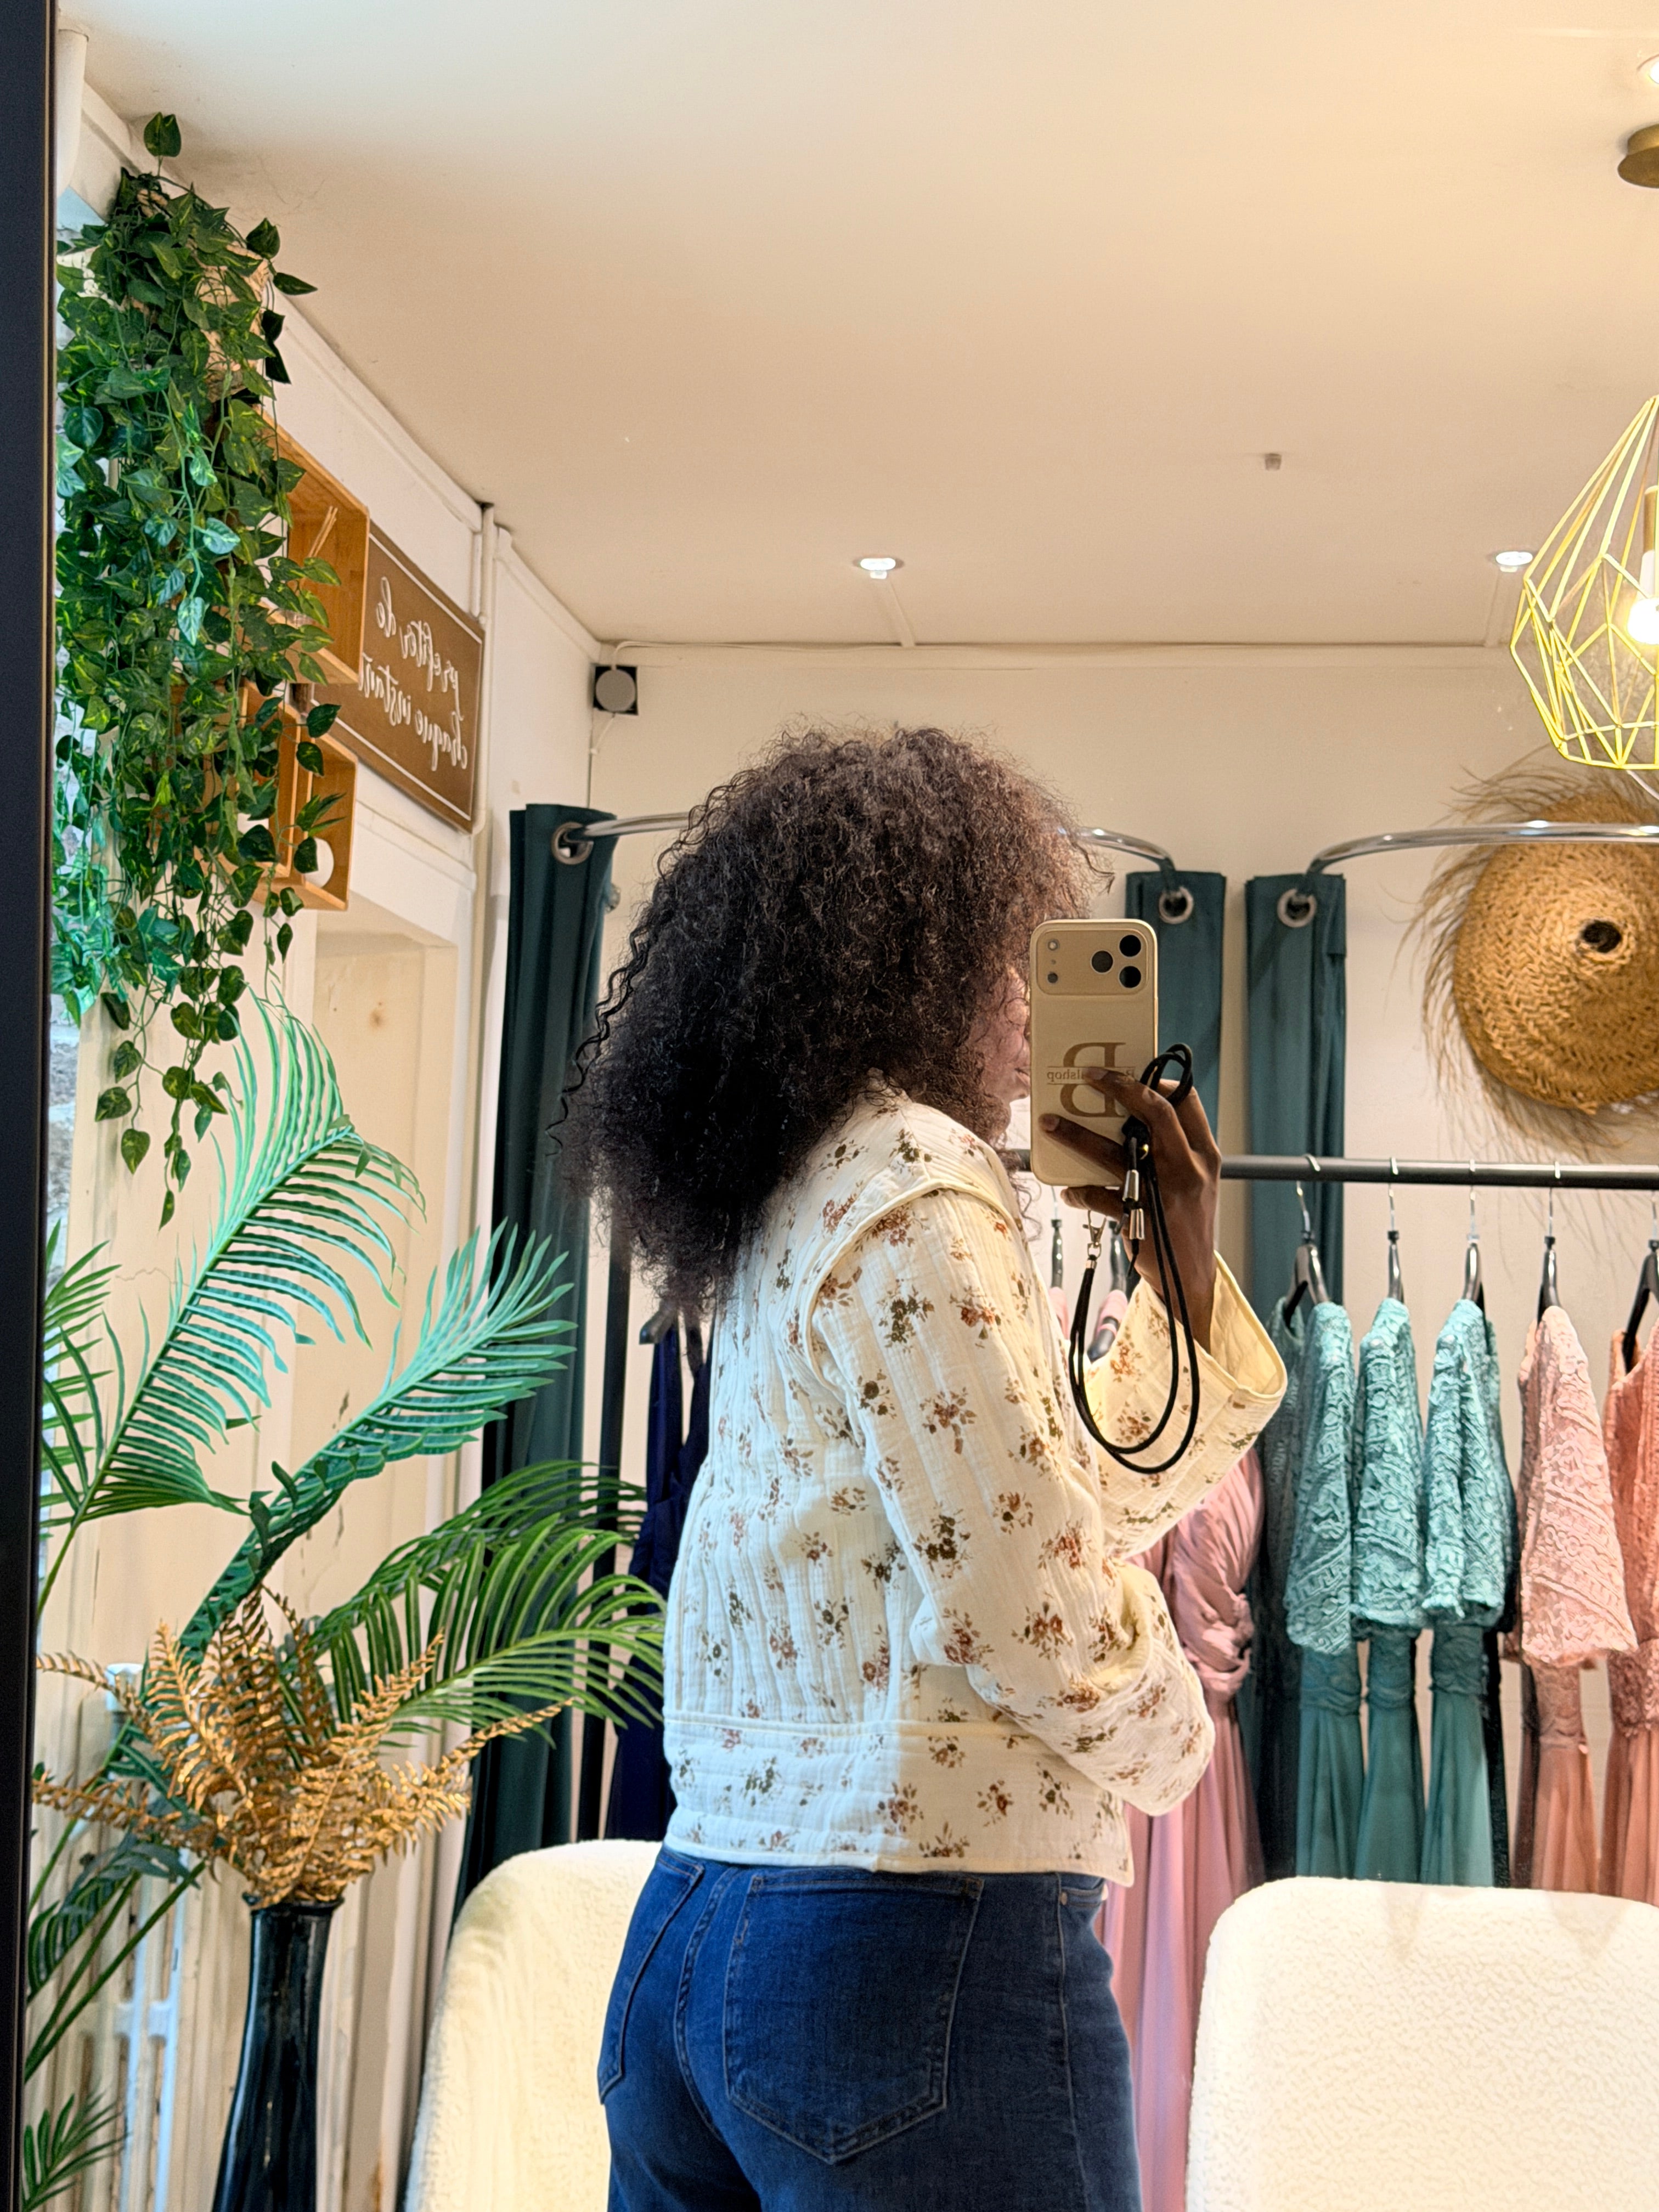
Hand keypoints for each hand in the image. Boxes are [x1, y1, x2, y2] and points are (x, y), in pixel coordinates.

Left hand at [1038, 1070, 1219, 1349]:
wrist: (1190, 1278)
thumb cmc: (1187, 1222)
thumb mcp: (1195, 1182)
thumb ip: (1174, 1151)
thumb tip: (1129, 1118)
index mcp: (1205, 1155)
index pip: (1187, 1102)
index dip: (1157, 1080)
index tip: (1128, 1073)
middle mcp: (1188, 1169)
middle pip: (1154, 1114)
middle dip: (1119, 1088)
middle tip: (1088, 1076)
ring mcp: (1163, 1194)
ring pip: (1114, 1152)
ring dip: (1075, 1136)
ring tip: (1048, 1123)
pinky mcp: (1138, 1220)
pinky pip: (1099, 1197)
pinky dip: (1080, 1192)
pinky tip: (1070, 1192)